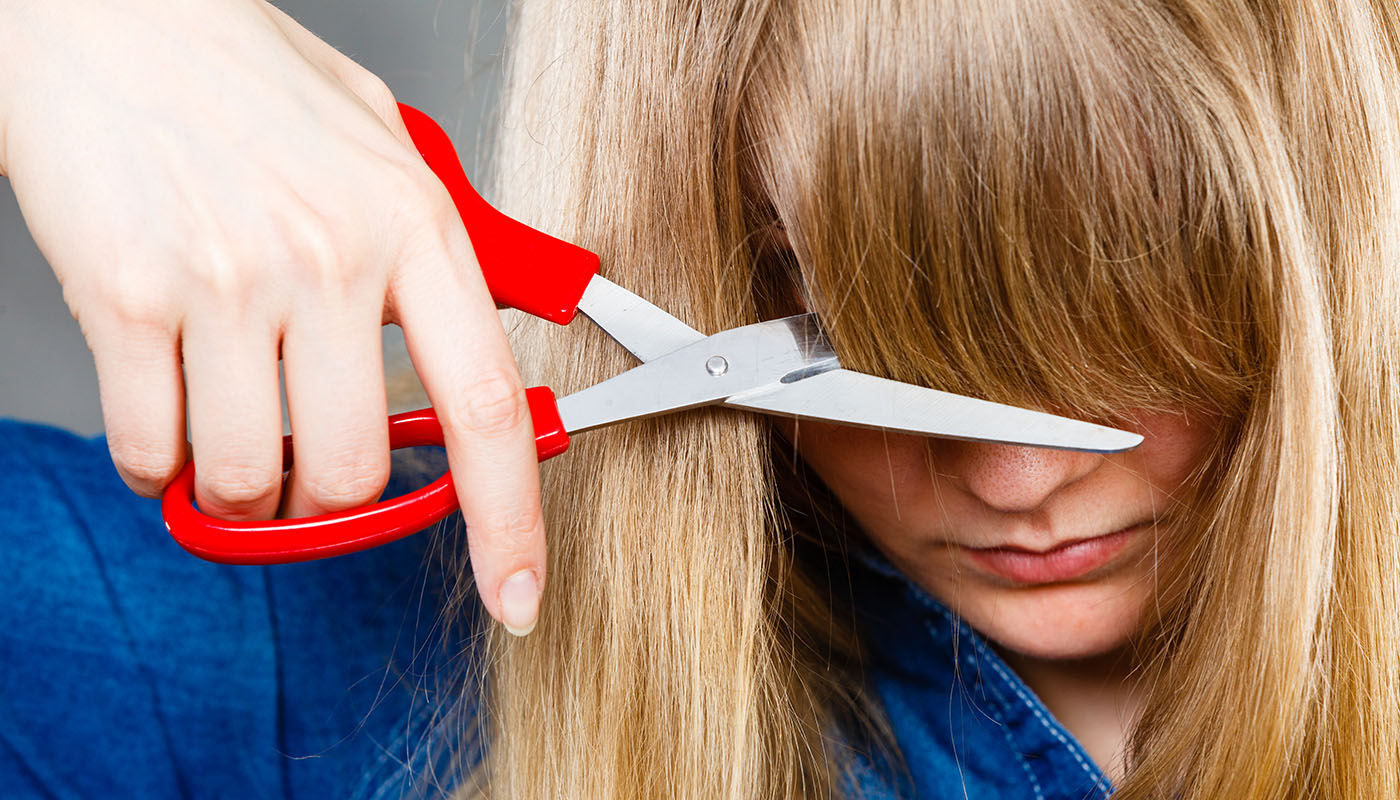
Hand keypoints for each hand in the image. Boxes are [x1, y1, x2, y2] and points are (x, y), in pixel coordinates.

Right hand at [0, 0, 544, 634]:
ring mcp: (229, 283)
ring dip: (244, 492)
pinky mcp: (128, 299)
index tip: (517, 595)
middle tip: (311, 475)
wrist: (109, 23)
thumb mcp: (390, 147)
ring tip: (237, 434)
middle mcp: (332, 261)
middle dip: (329, 506)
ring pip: (251, 481)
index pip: (486, 410)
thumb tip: (514, 320)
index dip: (510, 522)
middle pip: (355, 475)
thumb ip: (452, 244)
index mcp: (416, 231)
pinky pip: (153, 452)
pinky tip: (171, 410)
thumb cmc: (253, 86)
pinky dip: (161, 463)